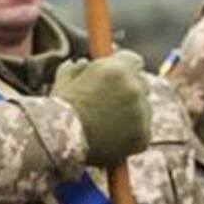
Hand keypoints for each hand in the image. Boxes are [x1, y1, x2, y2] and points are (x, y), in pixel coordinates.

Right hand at [50, 51, 150, 167]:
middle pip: (141, 84)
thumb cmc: (60, 109)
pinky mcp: (143, 136)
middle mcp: (133, 88)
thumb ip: (77, 68)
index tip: (116, 78)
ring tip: (107, 124)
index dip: (124, 68)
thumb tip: (83, 63)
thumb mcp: (64, 80)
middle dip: (128, 91)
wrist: (61, 142)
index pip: (134, 60)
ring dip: (131, 113)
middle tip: (110, 103)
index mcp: (117, 69)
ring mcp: (141, 113)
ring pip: (142, 108)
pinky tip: (113, 138)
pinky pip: (142, 131)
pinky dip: (132, 134)